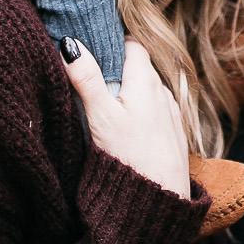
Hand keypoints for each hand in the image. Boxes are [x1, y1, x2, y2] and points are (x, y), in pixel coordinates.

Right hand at [60, 39, 188, 198]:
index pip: (132, 44)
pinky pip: (156, 111)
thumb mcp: (101, 116)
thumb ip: (87, 79)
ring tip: (108, 104)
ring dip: (131, 91)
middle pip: (140, 66)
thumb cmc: (129, 156)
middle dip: (118, 68)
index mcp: (146, 80)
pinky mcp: (173, 133)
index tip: (94, 50)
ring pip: (148, 90)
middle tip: (93, 77)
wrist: (161, 199)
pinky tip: (127, 127)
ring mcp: (171, 113)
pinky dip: (141, 110)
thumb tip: (71, 45)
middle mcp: (163, 91)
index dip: (113, 44)